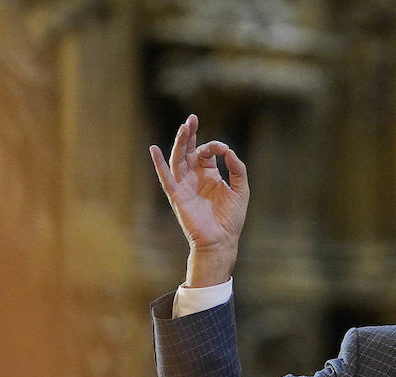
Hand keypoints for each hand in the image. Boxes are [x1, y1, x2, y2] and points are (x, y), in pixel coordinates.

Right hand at [149, 114, 249, 287]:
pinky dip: (159, 164)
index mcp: (209, 174)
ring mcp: (184, 186)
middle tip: (192, 118)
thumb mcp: (241, 189)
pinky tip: (154, 149)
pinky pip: (166, 178)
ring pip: (178, 159)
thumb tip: (228, 152)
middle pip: (188, 151)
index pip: (206, 152)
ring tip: (184, 128)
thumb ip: (237, 169)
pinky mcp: (177, 196)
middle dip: (190, 134)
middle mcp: (194, 177)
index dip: (214, 146)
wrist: (222, 240)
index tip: (224, 150)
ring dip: (180, 144)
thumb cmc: (231, 218)